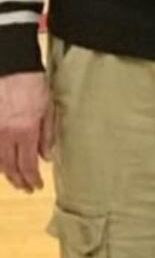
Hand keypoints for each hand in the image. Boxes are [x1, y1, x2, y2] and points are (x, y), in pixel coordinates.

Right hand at [0, 71, 53, 193]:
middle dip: (18, 180)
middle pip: (9, 166)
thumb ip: (47, 135)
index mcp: (24, 131)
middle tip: (26, 189)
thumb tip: (47, 157)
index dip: (31, 178)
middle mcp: (5, 134)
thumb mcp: (48, 109)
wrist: (10, 68)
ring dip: (5, 173)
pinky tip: (2, 164)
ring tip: (14, 180)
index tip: (36, 186)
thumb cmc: (32, 85)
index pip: (27, 164)